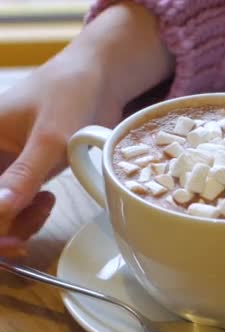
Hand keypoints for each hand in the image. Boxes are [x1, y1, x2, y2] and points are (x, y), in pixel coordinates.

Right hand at [0, 2, 172, 256]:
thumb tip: (1, 211)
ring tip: (46, 206)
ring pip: (0, 214)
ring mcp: (4, 169)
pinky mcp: (26, 175)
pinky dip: (29, 216)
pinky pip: (17, 208)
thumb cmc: (69, 94)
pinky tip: (48, 201)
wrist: (99, 80)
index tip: (8, 243)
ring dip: (16, 225)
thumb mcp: (49, 136)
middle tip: (24, 241)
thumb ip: (25, 174)